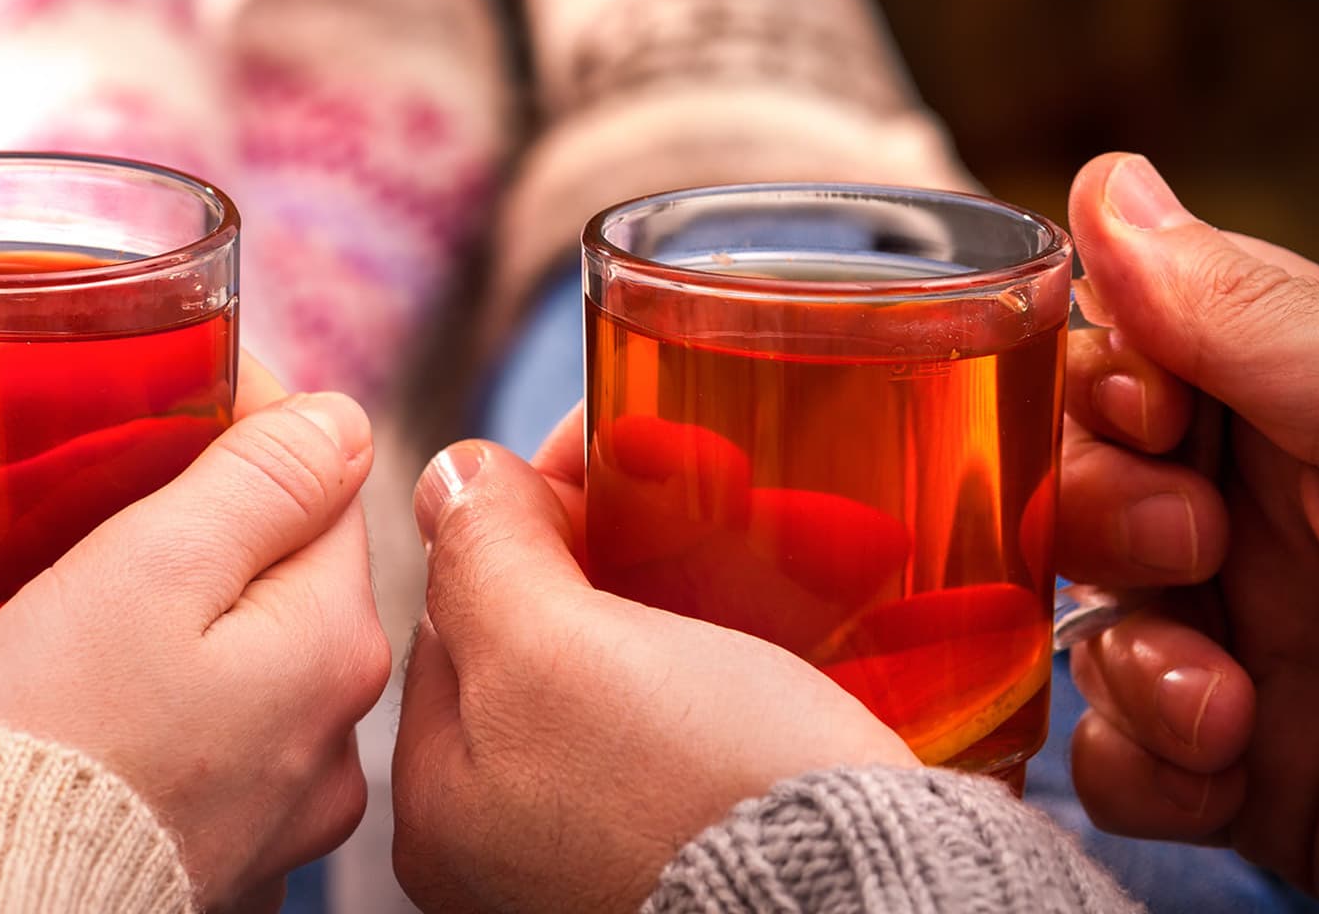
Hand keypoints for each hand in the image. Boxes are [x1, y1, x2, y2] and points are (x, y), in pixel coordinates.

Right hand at [0, 361, 393, 909]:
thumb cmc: (55, 732)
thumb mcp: (150, 565)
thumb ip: (260, 481)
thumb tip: (340, 419)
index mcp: (335, 640)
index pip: (325, 483)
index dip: (246, 432)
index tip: (168, 407)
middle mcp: (337, 730)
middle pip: (292, 574)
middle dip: (217, 532)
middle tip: (110, 510)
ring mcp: (290, 802)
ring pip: (255, 658)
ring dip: (196, 623)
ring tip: (99, 613)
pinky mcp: (235, 848)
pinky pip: (220, 740)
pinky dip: (177, 709)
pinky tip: (112, 703)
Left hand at [392, 411, 912, 913]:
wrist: (875, 899)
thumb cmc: (694, 790)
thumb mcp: (550, 650)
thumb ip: (484, 553)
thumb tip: (452, 477)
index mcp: (443, 802)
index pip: (459, 610)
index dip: (527, 511)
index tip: (602, 448)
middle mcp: (515, 839)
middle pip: (548, 637)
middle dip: (612, 540)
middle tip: (687, 466)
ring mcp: (616, 843)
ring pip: (639, 666)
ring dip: (688, 579)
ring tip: (756, 511)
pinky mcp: (720, 839)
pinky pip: (716, 714)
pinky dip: (748, 641)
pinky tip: (796, 589)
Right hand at [1061, 152, 1318, 910]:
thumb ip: (1237, 309)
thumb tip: (1107, 181)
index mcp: (1315, 410)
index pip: (1130, 353)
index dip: (1100, 378)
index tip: (1146, 411)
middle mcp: (1274, 521)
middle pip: (1079, 484)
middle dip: (1101, 519)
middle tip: (1190, 549)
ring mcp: (1256, 649)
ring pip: (1083, 622)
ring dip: (1131, 665)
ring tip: (1222, 706)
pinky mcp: (1245, 774)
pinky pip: (1116, 755)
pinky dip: (1140, 766)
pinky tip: (1215, 770)